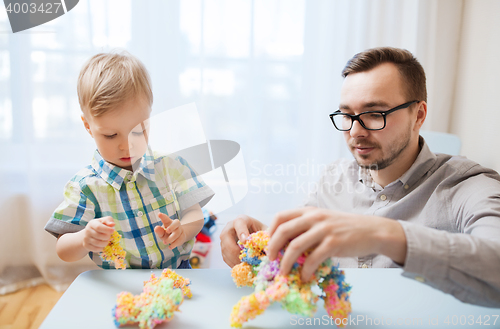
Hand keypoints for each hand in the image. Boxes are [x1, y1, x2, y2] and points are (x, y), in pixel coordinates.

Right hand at [82, 216, 114, 252]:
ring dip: (105, 243)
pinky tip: (102, 245)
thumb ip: (109, 220)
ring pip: (97, 243)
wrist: (89, 233)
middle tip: (109, 236)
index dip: (107, 230)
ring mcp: (86, 238)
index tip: (112, 231)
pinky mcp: (86, 245)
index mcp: (92, 223)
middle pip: (99, 236)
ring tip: (106, 241)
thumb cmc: (99, 226)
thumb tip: (112, 224)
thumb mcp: (104, 221)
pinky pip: (95, 249)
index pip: (98, 227)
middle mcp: (87, 230)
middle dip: (107, 237)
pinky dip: (101, 248)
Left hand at [154, 213, 185, 249]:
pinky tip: (170, 247)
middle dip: (172, 226)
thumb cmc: (167, 234)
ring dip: (171, 238)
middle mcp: (175, 225)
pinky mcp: (183, 236)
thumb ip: (159, 231)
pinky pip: (179, 240)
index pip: (166, 218)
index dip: (163, 216)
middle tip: (167, 230)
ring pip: (177, 233)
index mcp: (168, 222)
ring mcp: (180, 230)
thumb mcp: (162, 233)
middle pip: (176, 223)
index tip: (159, 214)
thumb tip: (156, 228)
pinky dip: (174, 244)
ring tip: (164, 242)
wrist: (178, 237)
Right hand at [220, 214, 266, 266]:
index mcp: (242, 220)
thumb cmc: (261, 233)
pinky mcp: (224, 248)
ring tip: (245, 264)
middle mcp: (230, 227)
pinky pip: (225, 257)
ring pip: (224, 248)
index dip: (241, 231)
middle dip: (234, 249)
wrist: (256, 237)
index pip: (238, 223)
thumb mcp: (266, 232)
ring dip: (234, 258)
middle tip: (244, 258)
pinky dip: (233, 263)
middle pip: (225, 236)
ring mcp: (225, 238)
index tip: (245, 242)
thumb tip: (268, 249)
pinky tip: (242, 266)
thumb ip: (267, 237)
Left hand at [267, 207, 406, 280]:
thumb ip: (306, 227)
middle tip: (271, 260)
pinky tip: (305, 277)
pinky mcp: (334, 243)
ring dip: (286, 262)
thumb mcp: (322, 221)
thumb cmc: (344, 228)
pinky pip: (313, 259)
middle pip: (283, 231)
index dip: (270, 230)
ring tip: (283, 272)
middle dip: (273, 247)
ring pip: (295, 246)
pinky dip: (305, 270)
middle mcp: (314, 217)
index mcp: (309, 211)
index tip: (268, 244)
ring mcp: (324, 230)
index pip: (281, 216)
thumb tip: (284, 245)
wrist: (371, 231)